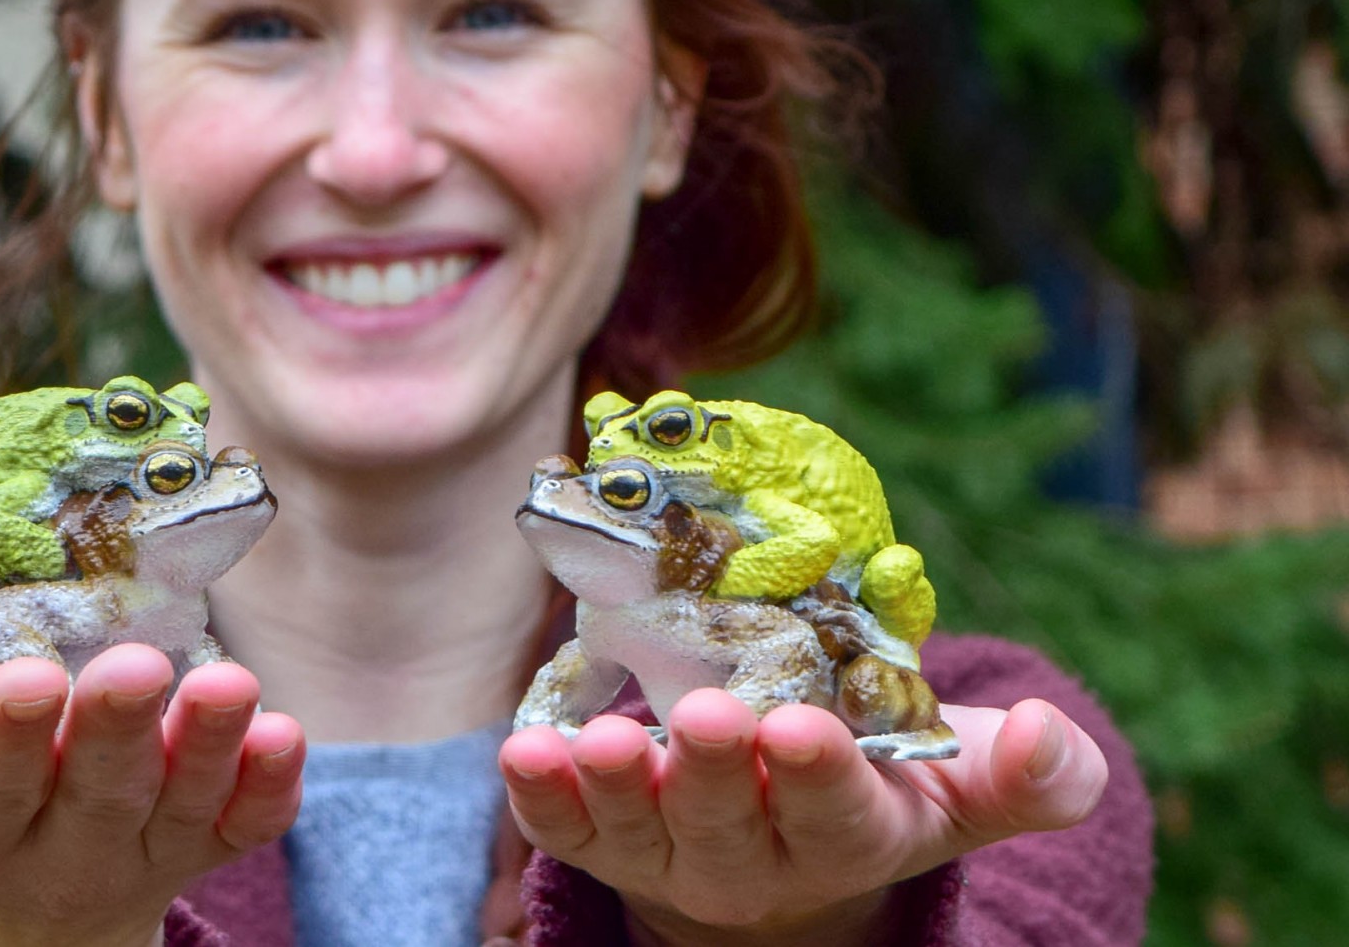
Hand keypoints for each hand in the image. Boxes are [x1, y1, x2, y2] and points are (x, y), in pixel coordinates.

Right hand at [0, 572, 304, 946]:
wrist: (3, 887)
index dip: (3, 740)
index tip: (26, 676)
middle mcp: (49, 849)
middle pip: (91, 799)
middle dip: (113, 733)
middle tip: (135, 664)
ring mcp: (136, 849)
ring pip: (179, 810)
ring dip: (206, 748)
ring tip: (229, 684)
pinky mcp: (202, 841)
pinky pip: (245, 828)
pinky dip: (269, 787)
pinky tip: (282, 732)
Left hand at [500, 689, 1108, 946]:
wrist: (783, 840)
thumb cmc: (879, 786)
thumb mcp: (957, 783)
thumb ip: (1027, 772)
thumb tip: (1052, 735)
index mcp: (847, 837)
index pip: (833, 816)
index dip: (815, 777)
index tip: (802, 729)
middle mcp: (752, 859)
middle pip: (726, 825)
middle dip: (713, 772)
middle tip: (704, 716)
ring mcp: (666, 854)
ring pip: (637, 831)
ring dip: (616, 788)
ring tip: (603, 740)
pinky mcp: (601, 840)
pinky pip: (564, 830)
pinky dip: (541, 798)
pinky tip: (523, 754)